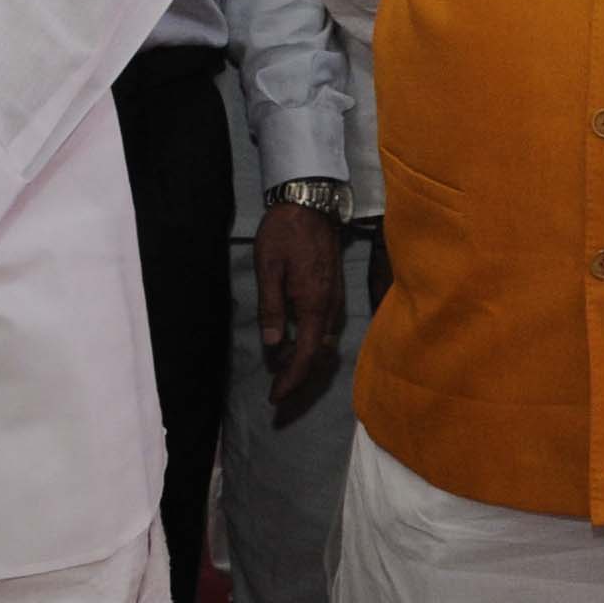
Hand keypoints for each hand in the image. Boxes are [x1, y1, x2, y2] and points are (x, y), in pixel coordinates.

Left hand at [255, 201, 345, 418]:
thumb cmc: (285, 234)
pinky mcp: (333, 292)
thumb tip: (275, 345)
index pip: (307, 355)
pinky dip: (310, 344)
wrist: (311, 204)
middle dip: (298, 379)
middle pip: (319, 356)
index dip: (292, 380)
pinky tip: (292, 343)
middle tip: (276, 395)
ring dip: (303, 362)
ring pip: (323, 343)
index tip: (275, 398)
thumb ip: (272, 308)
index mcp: (313, 304)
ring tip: (279, 371)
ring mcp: (335, 300)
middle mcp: (330, 307)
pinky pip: (325, 329)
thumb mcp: (269, 269)